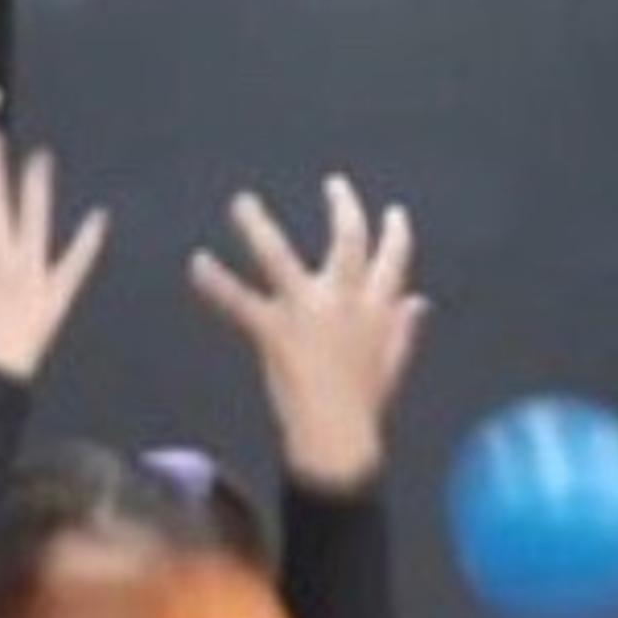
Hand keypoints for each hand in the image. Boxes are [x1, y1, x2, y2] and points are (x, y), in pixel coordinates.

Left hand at [188, 175, 424, 491]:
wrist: (337, 435)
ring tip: (241, 203)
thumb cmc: (365, 406)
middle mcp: (345, 299)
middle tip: (334, 183)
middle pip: (347, 241)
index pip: (394, 259)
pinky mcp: (273, 329)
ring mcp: (306, 310)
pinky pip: (238, 300)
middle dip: (343, 208)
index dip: (395, 234)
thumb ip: (403, 328)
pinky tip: (197, 263)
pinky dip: (215, 282)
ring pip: (279, 256)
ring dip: (258, 226)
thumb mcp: (393, 363)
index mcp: (379, 307)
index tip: (392, 213)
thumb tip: (420, 301)